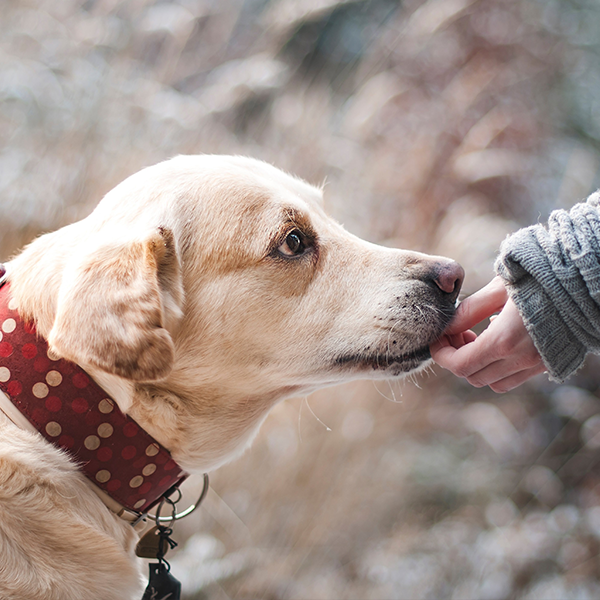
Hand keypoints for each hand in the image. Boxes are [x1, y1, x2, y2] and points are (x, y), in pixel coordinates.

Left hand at [430, 276, 545, 392]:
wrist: (585, 281)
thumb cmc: (540, 277)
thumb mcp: (499, 288)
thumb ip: (470, 310)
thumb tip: (447, 326)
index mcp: (504, 341)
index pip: (459, 365)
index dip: (441, 354)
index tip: (437, 338)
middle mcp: (521, 360)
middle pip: (472, 376)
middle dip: (456, 357)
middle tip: (457, 333)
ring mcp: (537, 365)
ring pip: (493, 382)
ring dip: (477, 365)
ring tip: (476, 337)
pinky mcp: (548, 363)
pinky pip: (514, 378)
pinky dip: (498, 367)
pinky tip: (499, 339)